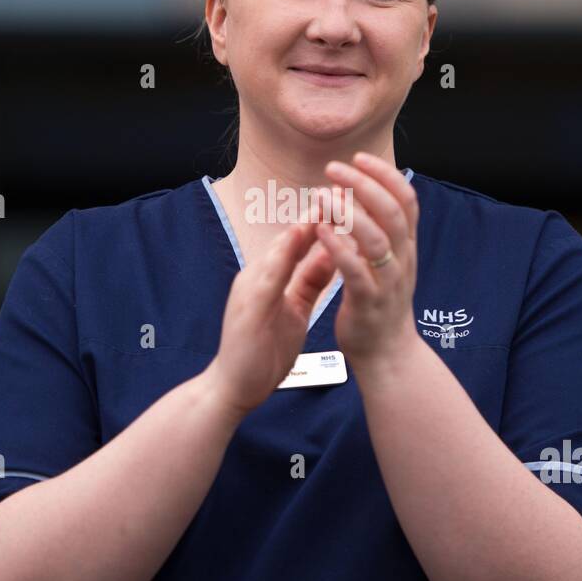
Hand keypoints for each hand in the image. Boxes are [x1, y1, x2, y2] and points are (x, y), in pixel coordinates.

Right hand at [205, 220, 336, 422]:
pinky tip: (300, 242)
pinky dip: (285, 256)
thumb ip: (309, 282)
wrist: (232, 388)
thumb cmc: (263, 352)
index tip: (349, 201)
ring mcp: (249, 289)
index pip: (300, 241)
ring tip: (325, 206)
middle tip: (343, 192)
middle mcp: (257, 276)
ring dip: (302, 227)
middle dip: (317, 215)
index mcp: (269, 277)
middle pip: (291, 238)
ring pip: (278, 250)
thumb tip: (330, 255)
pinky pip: (268, 276)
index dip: (324, 220)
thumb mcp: (294, 310)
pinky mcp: (247, 306)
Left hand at [314, 152, 420, 370]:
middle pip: (391, 212)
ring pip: (375, 238)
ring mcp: (387, 282)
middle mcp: (403, 260)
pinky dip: (338, 247)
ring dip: (349, 211)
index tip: (360, 157)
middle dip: (364, 184)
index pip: (405, 200)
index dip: (384, 175)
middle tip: (334, 168)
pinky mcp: (368, 302)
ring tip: (323, 195)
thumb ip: (380, 232)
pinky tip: (320, 230)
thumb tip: (367, 196)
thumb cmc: (381, 305)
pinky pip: (355, 270)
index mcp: (406, 247)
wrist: (388, 355)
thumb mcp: (388, 263)